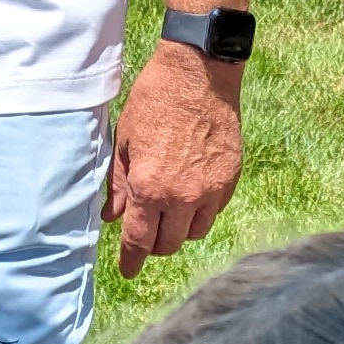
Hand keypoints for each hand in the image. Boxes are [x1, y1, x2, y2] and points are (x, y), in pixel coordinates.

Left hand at [106, 42, 244, 276]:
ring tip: (170, 212)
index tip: (128, 270)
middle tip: (146, 232)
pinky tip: (191, 193)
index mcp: (150, 188)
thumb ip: (120, 184)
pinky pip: (214, 211)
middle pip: (168, 245)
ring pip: (194, 233)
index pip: (139, 241)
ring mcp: (210, 190)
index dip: (131, 261)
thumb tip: (113, 216)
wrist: (199, 73)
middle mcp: (182, 197)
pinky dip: (200, 211)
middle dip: (154, 244)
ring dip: (179, 230)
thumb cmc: (155, 100)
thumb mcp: (125, 141)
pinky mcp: (230, 180)